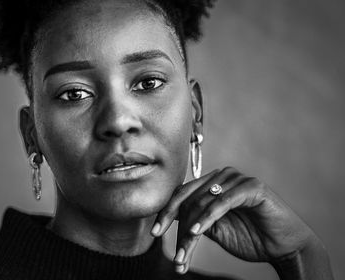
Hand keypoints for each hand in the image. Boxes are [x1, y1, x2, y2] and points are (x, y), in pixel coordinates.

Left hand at [151, 167, 319, 274]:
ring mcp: (237, 179)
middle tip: (173, 253)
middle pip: (188, 197)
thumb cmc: (250, 237)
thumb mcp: (215, 230)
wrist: (283, 246)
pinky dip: (208, 217)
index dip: (166, 212)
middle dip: (176, 226)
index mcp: (212, 183)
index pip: (182, 194)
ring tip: (184, 254)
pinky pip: (222, 201)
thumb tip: (168, 217)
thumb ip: (195, 219)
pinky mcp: (251, 187)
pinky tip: (196, 231)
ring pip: (202, 202)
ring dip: (190, 230)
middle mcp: (222, 177)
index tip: (155, 232)